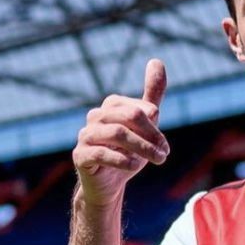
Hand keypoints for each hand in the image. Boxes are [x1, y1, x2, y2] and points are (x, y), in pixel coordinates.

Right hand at [72, 59, 170, 206]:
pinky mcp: (80, 155)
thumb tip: (156, 60)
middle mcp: (96, 116)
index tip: (164, 145)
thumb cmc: (128, 151)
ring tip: (157, 160)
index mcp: (111, 106)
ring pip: (117, 134)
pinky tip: (133, 167)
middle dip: (151, 136)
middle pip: (129, 117)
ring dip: (142, 149)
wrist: (108, 184)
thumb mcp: (145, 123)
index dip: (155, 127)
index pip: (139, 109)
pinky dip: (122, 160)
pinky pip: (101, 153)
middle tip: (164, 153)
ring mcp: (85, 135)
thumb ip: (152, 94)